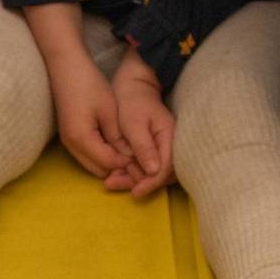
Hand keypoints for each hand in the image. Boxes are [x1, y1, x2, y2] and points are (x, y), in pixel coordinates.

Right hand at [49, 53, 132, 182]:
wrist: (66, 68)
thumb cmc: (90, 85)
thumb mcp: (109, 111)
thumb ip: (118, 138)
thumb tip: (130, 157)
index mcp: (82, 139)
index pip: (109, 163)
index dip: (128, 163)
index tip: (144, 157)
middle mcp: (72, 146)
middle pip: (99, 171)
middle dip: (118, 168)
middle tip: (137, 157)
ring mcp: (68, 143)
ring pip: (92, 165)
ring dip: (110, 162)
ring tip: (128, 151)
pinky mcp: (69, 137)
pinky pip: (87, 156)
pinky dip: (101, 155)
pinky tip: (115, 145)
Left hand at [109, 47, 175, 197]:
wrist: (131, 87)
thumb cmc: (132, 101)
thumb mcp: (134, 123)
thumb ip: (144, 146)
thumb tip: (153, 171)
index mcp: (169, 136)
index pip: (166, 168)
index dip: (151, 182)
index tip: (135, 192)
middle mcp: (169, 143)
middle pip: (161, 173)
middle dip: (140, 183)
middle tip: (114, 185)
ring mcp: (161, 145)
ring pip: (152, 172)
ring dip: (133, 179)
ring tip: (110, 182)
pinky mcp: (152, 147)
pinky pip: (146, 165)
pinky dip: (131, 171)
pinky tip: (114, 174)